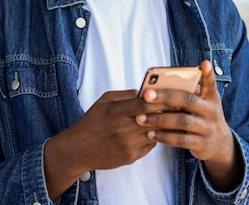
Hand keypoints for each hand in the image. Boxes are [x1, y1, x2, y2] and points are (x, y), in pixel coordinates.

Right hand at [44, 90, 159, 199]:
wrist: (79, 149)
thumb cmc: (92, 121)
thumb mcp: (104, 101)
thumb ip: (126, 94)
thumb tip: (147, 91)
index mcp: (117, 111)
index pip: (145, 104)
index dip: (159, 100)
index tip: (166, 97)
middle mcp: (123, 129)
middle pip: (154, 120)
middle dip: (164, 114)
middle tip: (170, 109)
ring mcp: (128, 145)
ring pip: (155, 133)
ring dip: (159, 127)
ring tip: (159, 121)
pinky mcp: (130, 157)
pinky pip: (150, 146)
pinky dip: (151, 139)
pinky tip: (144, 134)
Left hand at [136, 60, 242, 191]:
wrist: (219, 143)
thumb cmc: (203, 116)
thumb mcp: (203, 103)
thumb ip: (188, 93)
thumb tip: (160, 83)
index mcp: (211, 97)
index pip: (210, 83)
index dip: (208, 74)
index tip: (204, 64)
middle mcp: (211, 111)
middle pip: (188, 100)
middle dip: (165, 97)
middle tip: (146, 95)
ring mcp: (207, 128)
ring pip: (182, 121)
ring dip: (160, 119)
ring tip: (141, 118)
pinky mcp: (201, 144)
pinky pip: (180, 140)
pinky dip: (164, 136)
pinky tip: (150, 133)